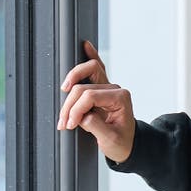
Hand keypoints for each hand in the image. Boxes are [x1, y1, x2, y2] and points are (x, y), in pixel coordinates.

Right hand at [57, 39, 135, 163]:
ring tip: (63, 99)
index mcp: (120, 98)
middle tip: (64, 122)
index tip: (70, 124)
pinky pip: (96, 68)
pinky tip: (86, 46)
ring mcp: (109, 87)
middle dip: (70, 104)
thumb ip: (96, 126)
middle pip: (84, 86)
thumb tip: (82, 116)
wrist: (128, 144)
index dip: (76, 109)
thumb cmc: (121, 143)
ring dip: (71, 85)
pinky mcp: (102, 88)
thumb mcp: (110, 140)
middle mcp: (115, 89)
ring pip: (87, 71)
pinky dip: (90, 56)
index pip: (90, 96)